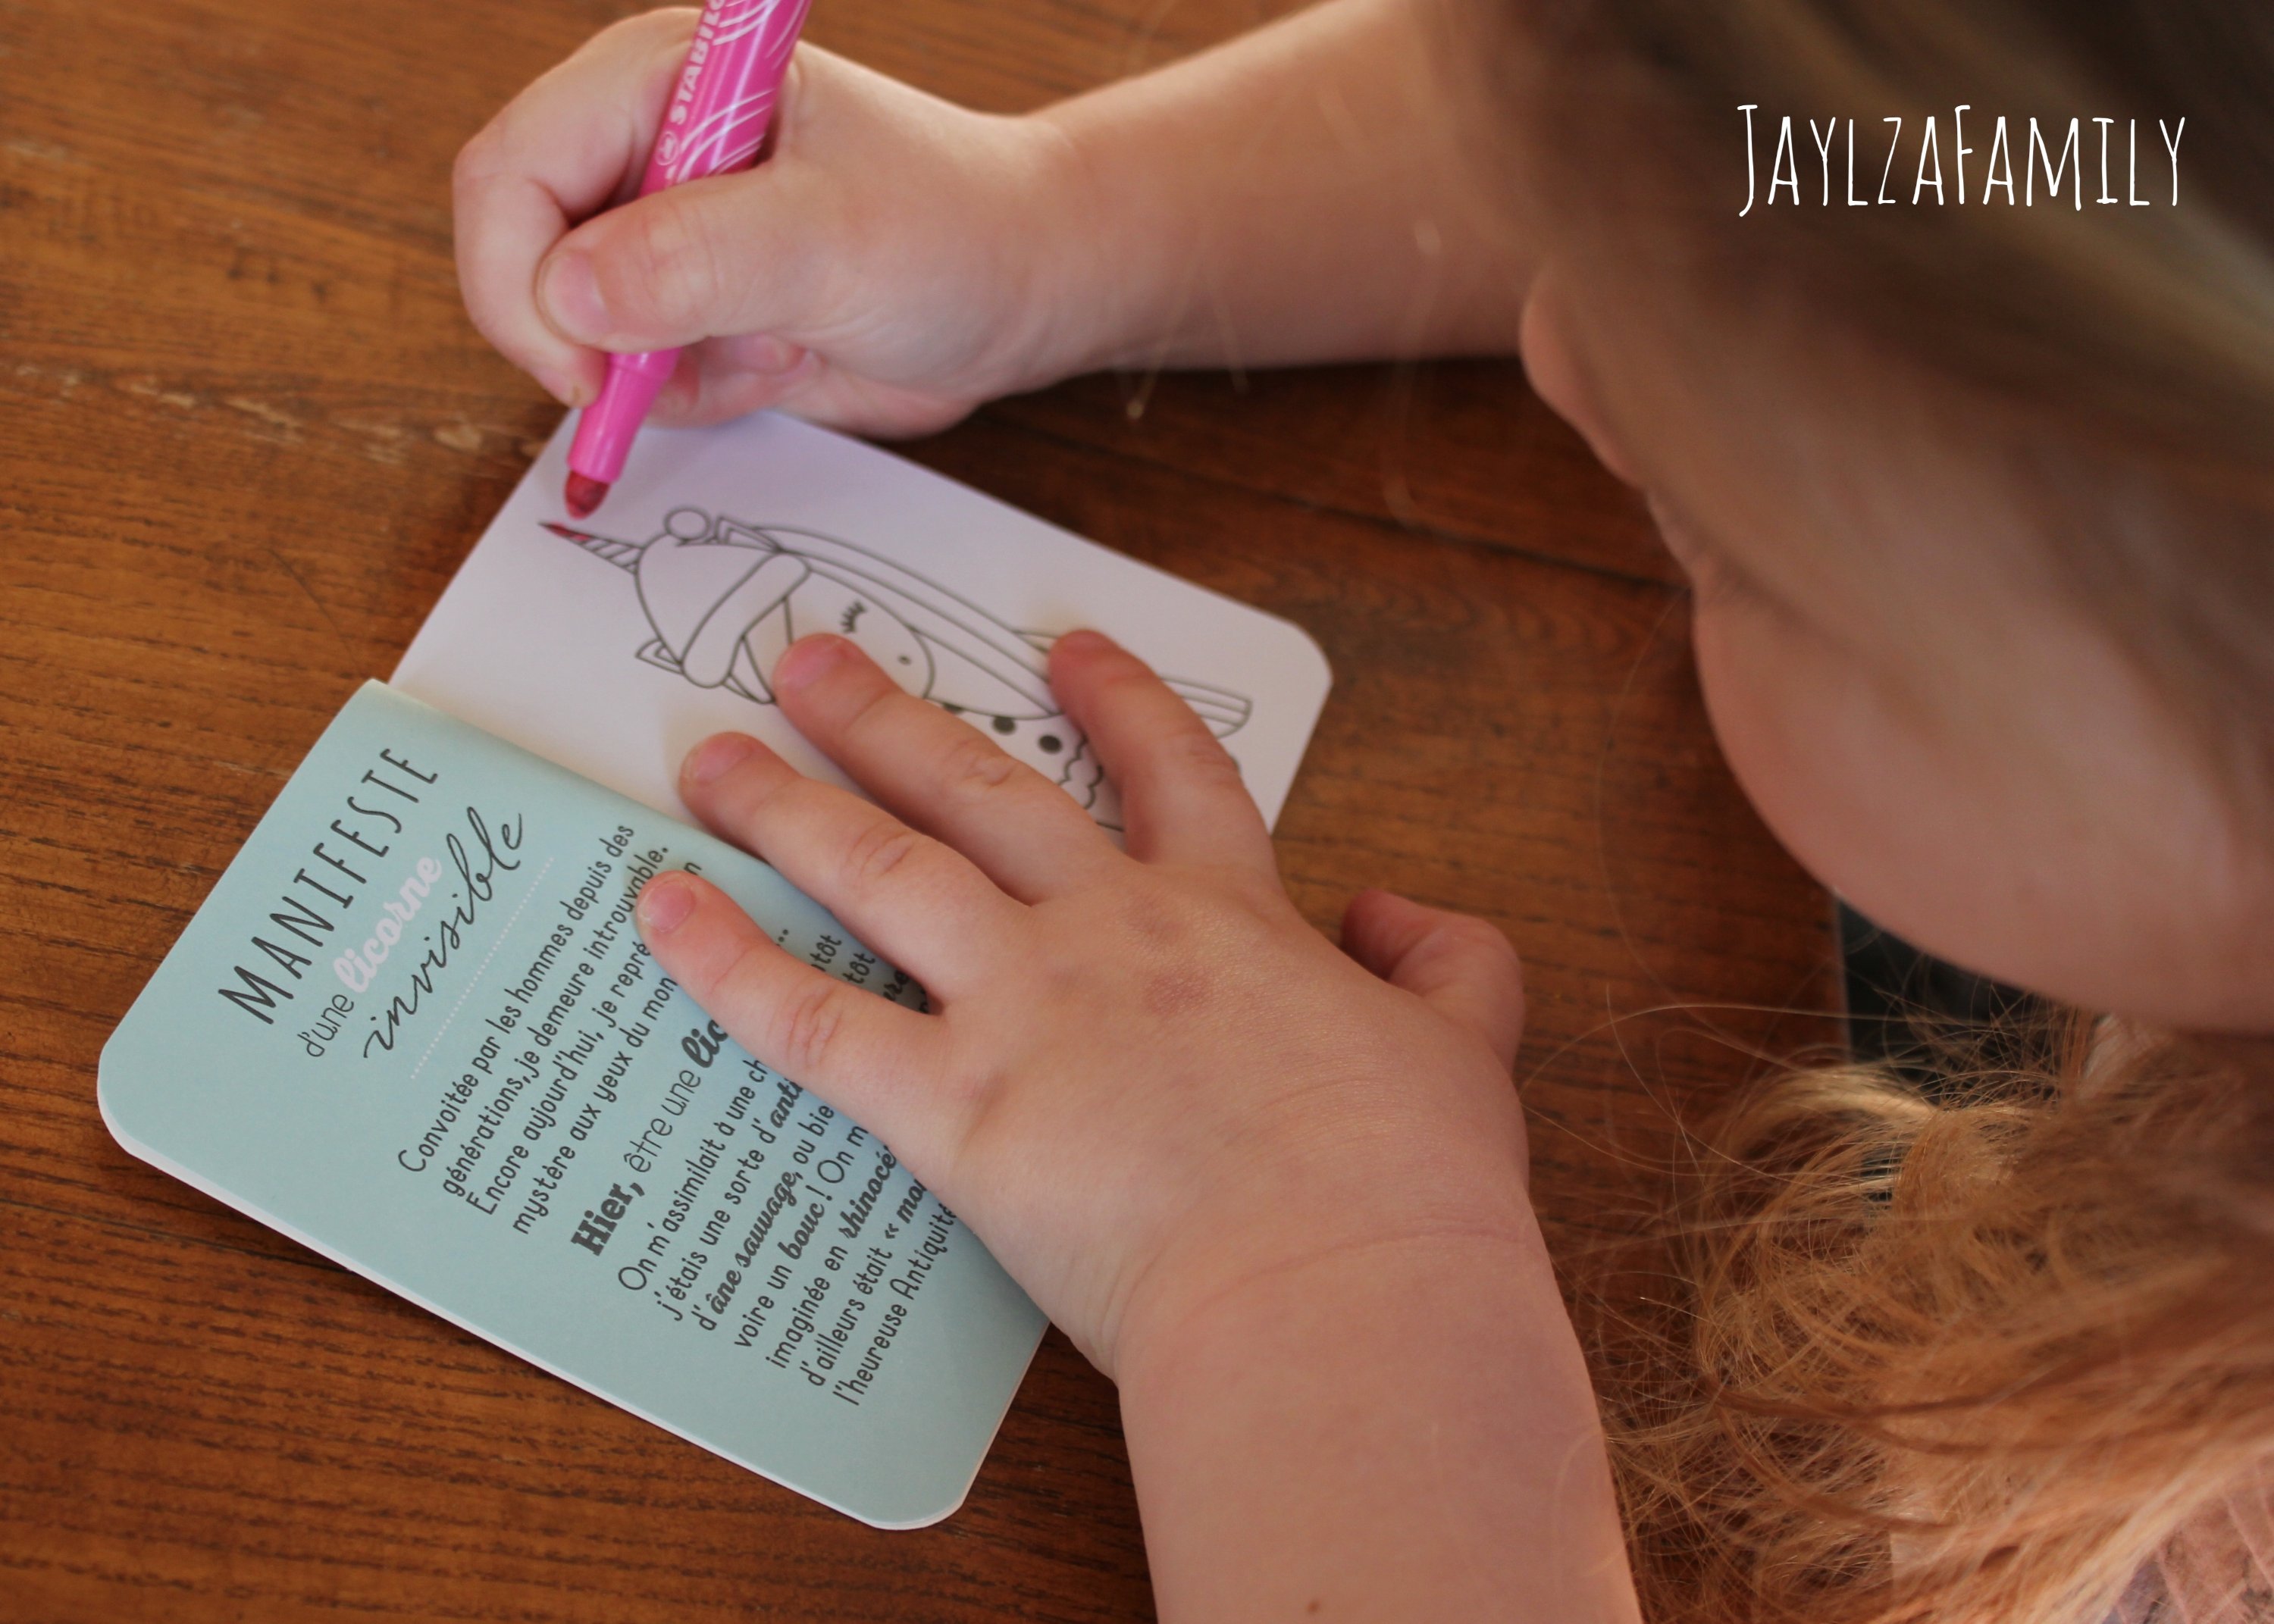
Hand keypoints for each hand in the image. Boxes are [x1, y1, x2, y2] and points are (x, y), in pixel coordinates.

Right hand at [453, 10, 1088, 436]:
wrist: (1029, 292)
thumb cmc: (956, 231)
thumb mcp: (828, 243)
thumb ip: (695, 261)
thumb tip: (565, 295)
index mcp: (660, 80)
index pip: (515, 168)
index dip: (521, 275)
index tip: (586, 366)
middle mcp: (646, 147)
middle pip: (520, 249)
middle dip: (581, 337)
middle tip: (656, 383)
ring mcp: (665, 232)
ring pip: (575, 327)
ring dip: (657, 370)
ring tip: (771, 344)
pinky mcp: (692, 306)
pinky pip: (636, 373)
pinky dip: (693, 393)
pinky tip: (780, 361)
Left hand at [631, 628, 1536, 1375]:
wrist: (1344, 1283)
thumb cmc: (1409, 1184)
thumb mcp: (1469, 1048)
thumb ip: (1449, 959)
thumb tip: (1398, 908)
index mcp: (1228, 916)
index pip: (1167, 773)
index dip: (1118, 702)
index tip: (1067, 649)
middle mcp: (1108, 933)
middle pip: (982, 791)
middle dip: (890, 718)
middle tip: (808, 662)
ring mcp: (1022, 1008)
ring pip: (880, 871)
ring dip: (788, 804)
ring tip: (711, 756)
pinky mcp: (953, 1109)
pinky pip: (811, 1020)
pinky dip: (725, 963)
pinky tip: (658, 910)